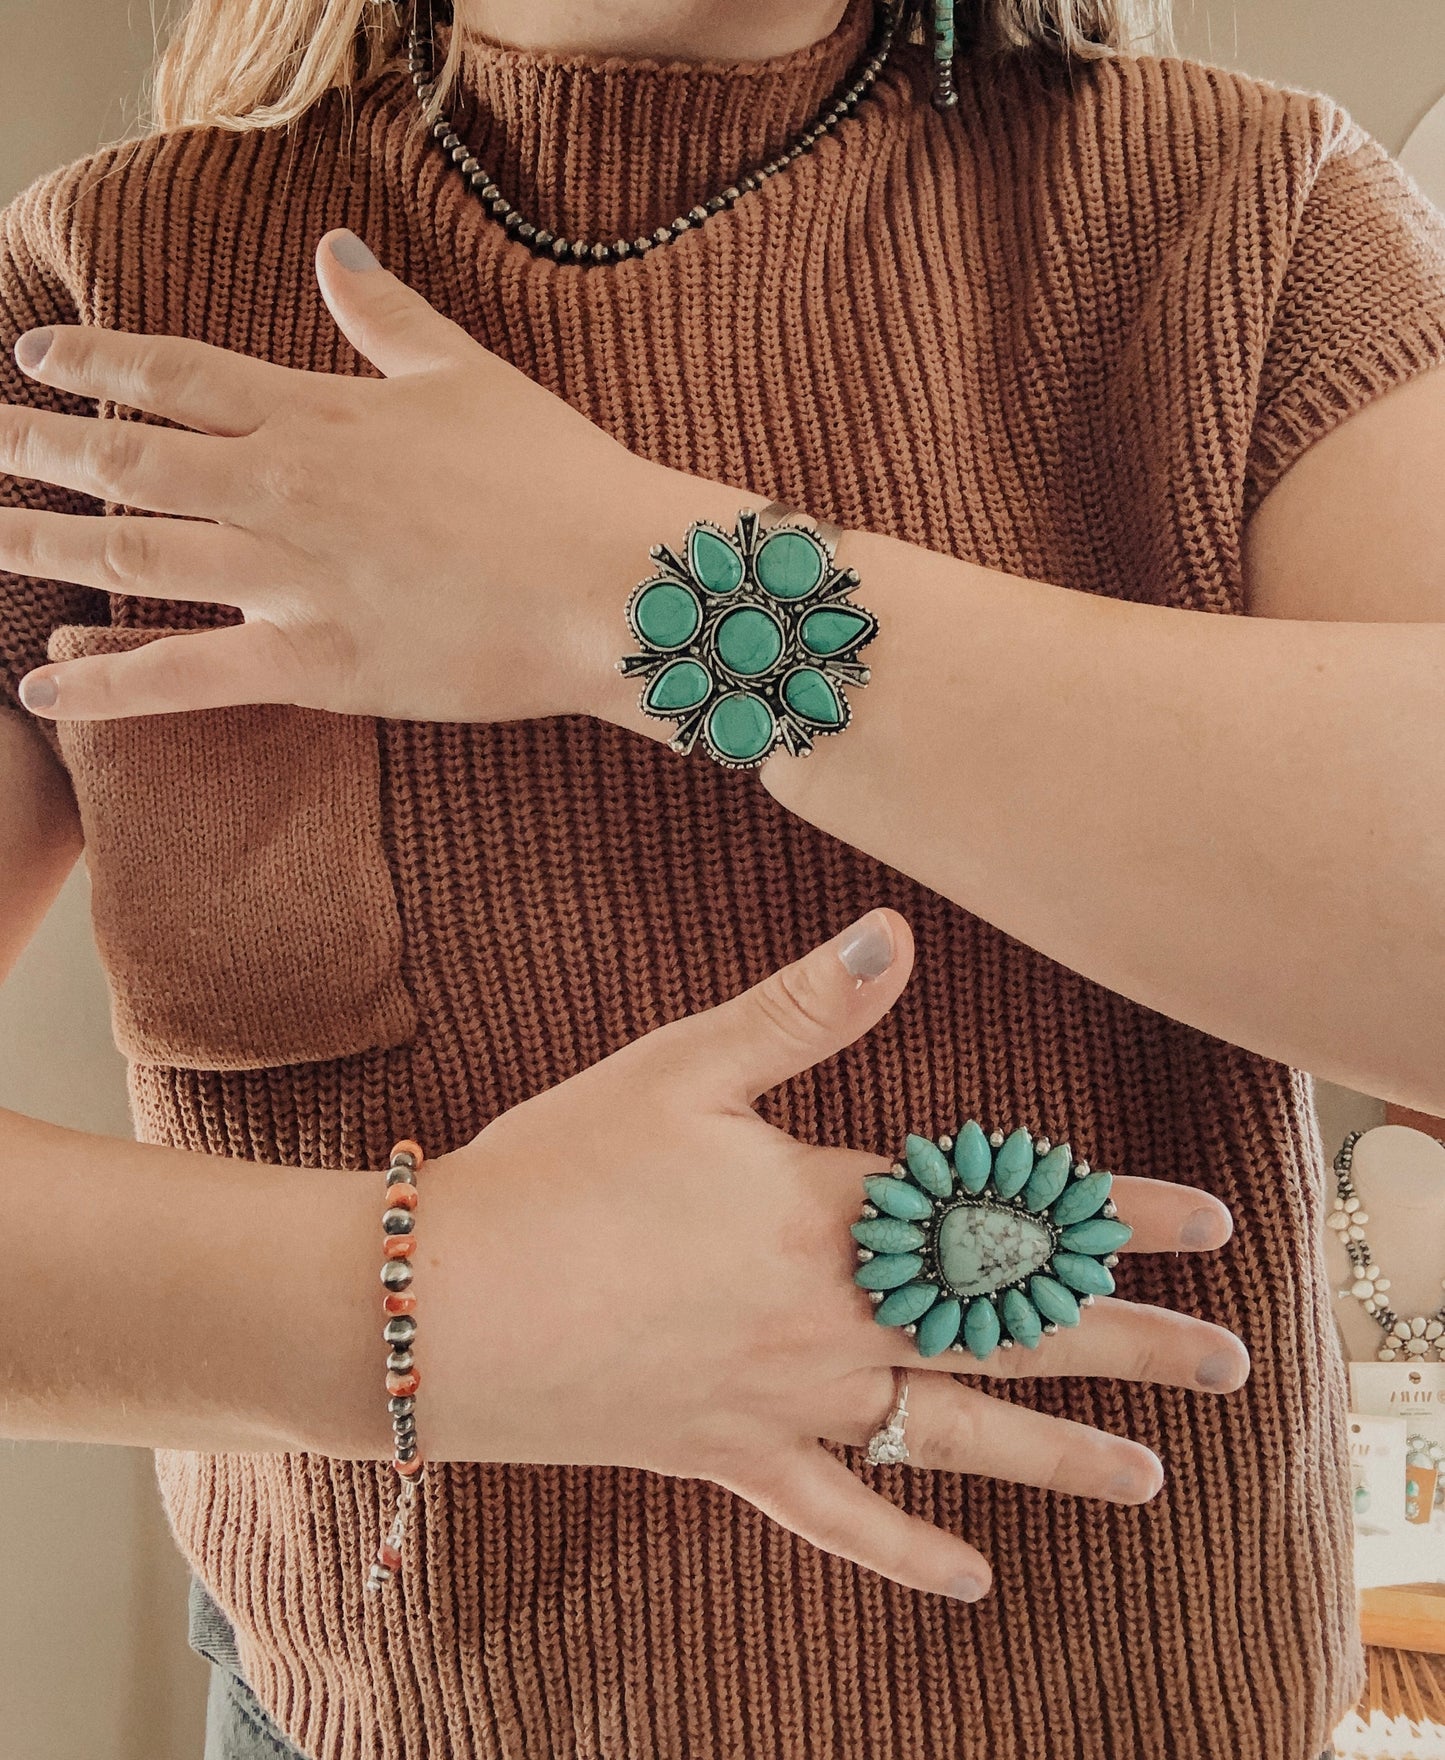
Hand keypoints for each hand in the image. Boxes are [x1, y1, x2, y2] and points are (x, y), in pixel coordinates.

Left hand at [3, 228, 672, 722]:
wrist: (618, 580)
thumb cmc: (561, 478)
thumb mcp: (472, 375)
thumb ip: (388, 318)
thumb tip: (334, 251)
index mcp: (320, 413)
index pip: (178, 373)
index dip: (98, 363)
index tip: (39, 358)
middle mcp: (284, 487)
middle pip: (127, 460)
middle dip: (34, 451)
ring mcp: (289, 577)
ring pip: (131, 557)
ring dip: (38, 547)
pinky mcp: (314, 663)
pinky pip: (185, 678)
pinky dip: (108, 684)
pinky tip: (42, 686)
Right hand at [420, 907, 1247, 1602]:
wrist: (443, 1306)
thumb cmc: (558, 1173)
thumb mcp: (680, 1068)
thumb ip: (801, 1009)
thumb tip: (896, 932)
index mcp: (829, 1212)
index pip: (1004, 1212)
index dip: (1115, 1215)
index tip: (1213, 1228)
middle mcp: (831, 1317)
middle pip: (1010, 1334)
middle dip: (1130, 1342)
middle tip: (1235, 1365)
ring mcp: (786, 1399)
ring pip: (952, 1437)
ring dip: (1058, 1457)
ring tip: (1150, 1479)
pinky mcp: (729, 1456)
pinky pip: (837, 1517)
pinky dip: (905, 1546)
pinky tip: (972, 1578)